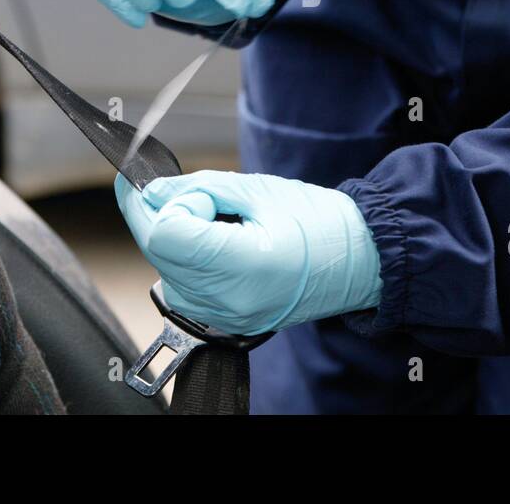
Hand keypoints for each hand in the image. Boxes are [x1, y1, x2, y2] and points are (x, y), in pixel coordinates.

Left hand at [114, 170, 382, 334]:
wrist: (358, 263)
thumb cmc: (321, 223)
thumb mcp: (260, 190)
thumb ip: (200, 188)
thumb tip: (152, 190)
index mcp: (242, 265)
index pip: (164, 232)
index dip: (173, 202)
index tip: (200, 193)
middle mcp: (226, 300)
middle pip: (156, 250)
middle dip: (166, 214)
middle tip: (205, 197)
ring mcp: (222, 316)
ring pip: (163, 267)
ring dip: (176, 236)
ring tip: (222, 224)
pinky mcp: (220, 321)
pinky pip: (181, 285)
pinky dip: (187, 258)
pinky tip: (218, 244)